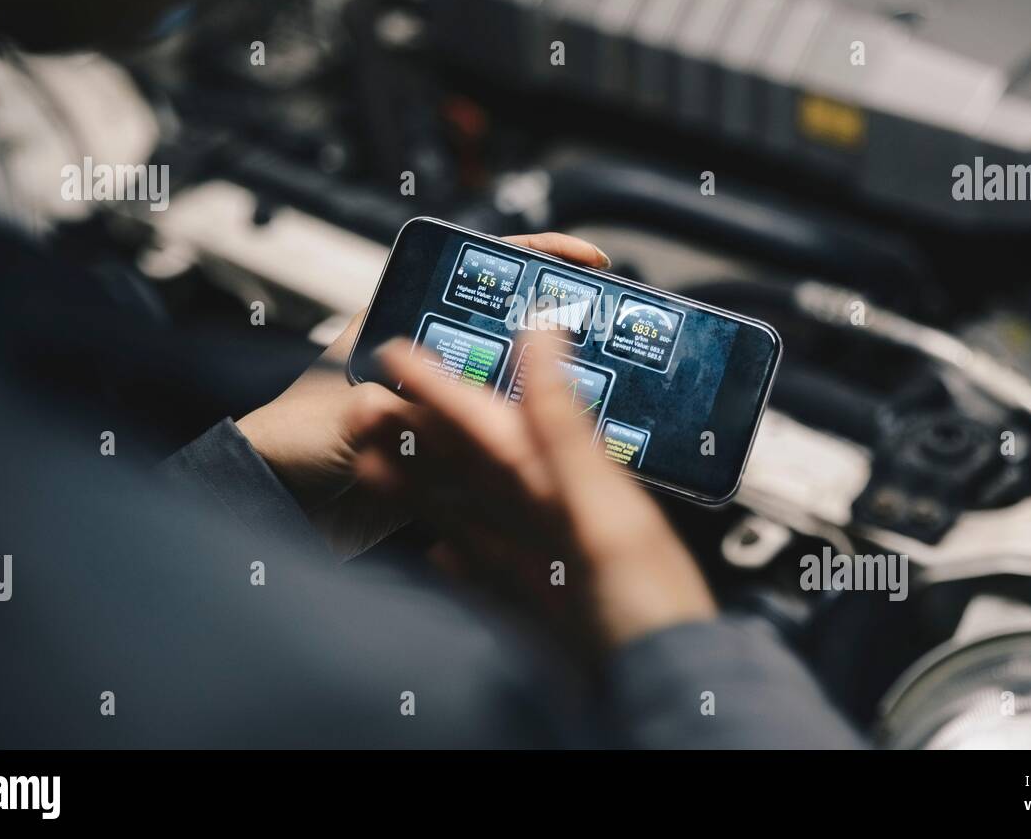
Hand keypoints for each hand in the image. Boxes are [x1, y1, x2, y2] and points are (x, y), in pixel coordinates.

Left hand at [234, 233, 611, 554]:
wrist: (276, 508)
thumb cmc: (290, 444)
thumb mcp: (346, 417)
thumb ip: (394, 412)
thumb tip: (440, 412)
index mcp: (400, 324)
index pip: (477, 272)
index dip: (535, 258)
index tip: (586, 263)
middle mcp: (426, 359)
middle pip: (509, 327)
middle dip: (559, 328)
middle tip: (611, 334)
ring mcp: (440, 405)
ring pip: (513, 383)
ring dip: (552, 388)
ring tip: (605, 391)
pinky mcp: (447, 454)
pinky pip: (501, 440)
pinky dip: (531, 441)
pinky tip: (563, 448)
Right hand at [348, 334, 717, 653]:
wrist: (664, 696)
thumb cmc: (652, 611)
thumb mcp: (603, 514)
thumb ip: (564, 429)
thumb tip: (548, 334)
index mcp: (579, 483)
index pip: (497, 424)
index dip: (447, 389)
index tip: (398, 356)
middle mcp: (562, 515)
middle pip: (479, 465)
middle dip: (424, 435)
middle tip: (366, 407)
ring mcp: (549, 564)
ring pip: (476, 514)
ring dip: (426, 490)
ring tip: (370, 466)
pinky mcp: (542, 611)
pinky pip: (490, 573)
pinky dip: (459, 557)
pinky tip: (435, 550)